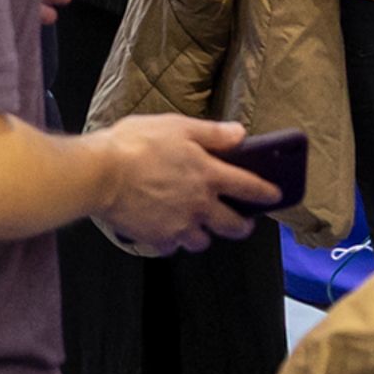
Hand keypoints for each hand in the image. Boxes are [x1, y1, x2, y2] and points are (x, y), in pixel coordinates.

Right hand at [94, 115, 278, 255]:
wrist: (100, 174)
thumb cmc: (134, 145)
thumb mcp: (177, 126)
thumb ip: (212, 133)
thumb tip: (239, 134)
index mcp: (208, 175)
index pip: (249, 187)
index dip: (266, 192)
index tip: (274, 196)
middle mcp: (199, 205)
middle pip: (233, 225)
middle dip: (242, 225)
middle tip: (241, 223)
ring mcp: (179, 225)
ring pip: (203, 240)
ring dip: (204, 234)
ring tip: (197, 225)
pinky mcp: (157, 238)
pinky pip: (171, 246)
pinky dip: (171, 240)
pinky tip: (165, 230)